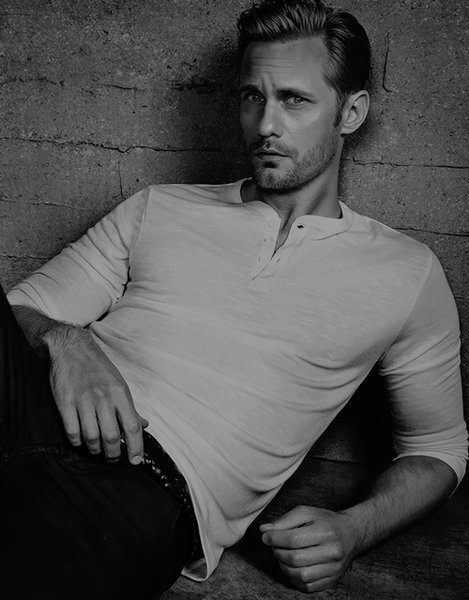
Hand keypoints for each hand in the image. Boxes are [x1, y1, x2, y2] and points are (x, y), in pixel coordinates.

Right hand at [44, 324, 147, 463]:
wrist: (71, 348)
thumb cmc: (98, 368)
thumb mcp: (119, 384)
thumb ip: (130, 407)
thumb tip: (144, 425)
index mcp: (120, 393)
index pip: (132, 426)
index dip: (136, 447)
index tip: (136, 461)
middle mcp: (104, 397)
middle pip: (112, 436)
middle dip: (114, 454)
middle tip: (113, 459)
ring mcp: (83, 400)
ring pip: (92, 437)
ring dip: (96, 450)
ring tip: (98, 451)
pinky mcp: (65, 402)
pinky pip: (72, 431)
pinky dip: (77, 442)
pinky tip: (81, 442)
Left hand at [260, 505, 360, 592]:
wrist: (351, 534)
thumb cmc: (325, 521)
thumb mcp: (306, 512)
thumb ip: (284, 520)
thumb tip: (264, 530)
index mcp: (326, 531)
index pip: (294, 539)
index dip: (275, 539)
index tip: (266, 537)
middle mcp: (332, 551)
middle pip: (295, 558)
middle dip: (278, 552)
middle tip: (274, 546)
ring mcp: (334, 568)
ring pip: (300, 575)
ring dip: (284, 567)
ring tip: (283, 556)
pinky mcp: (332, 580)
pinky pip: (307, 586)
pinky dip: (294, 578)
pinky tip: (292, 566)